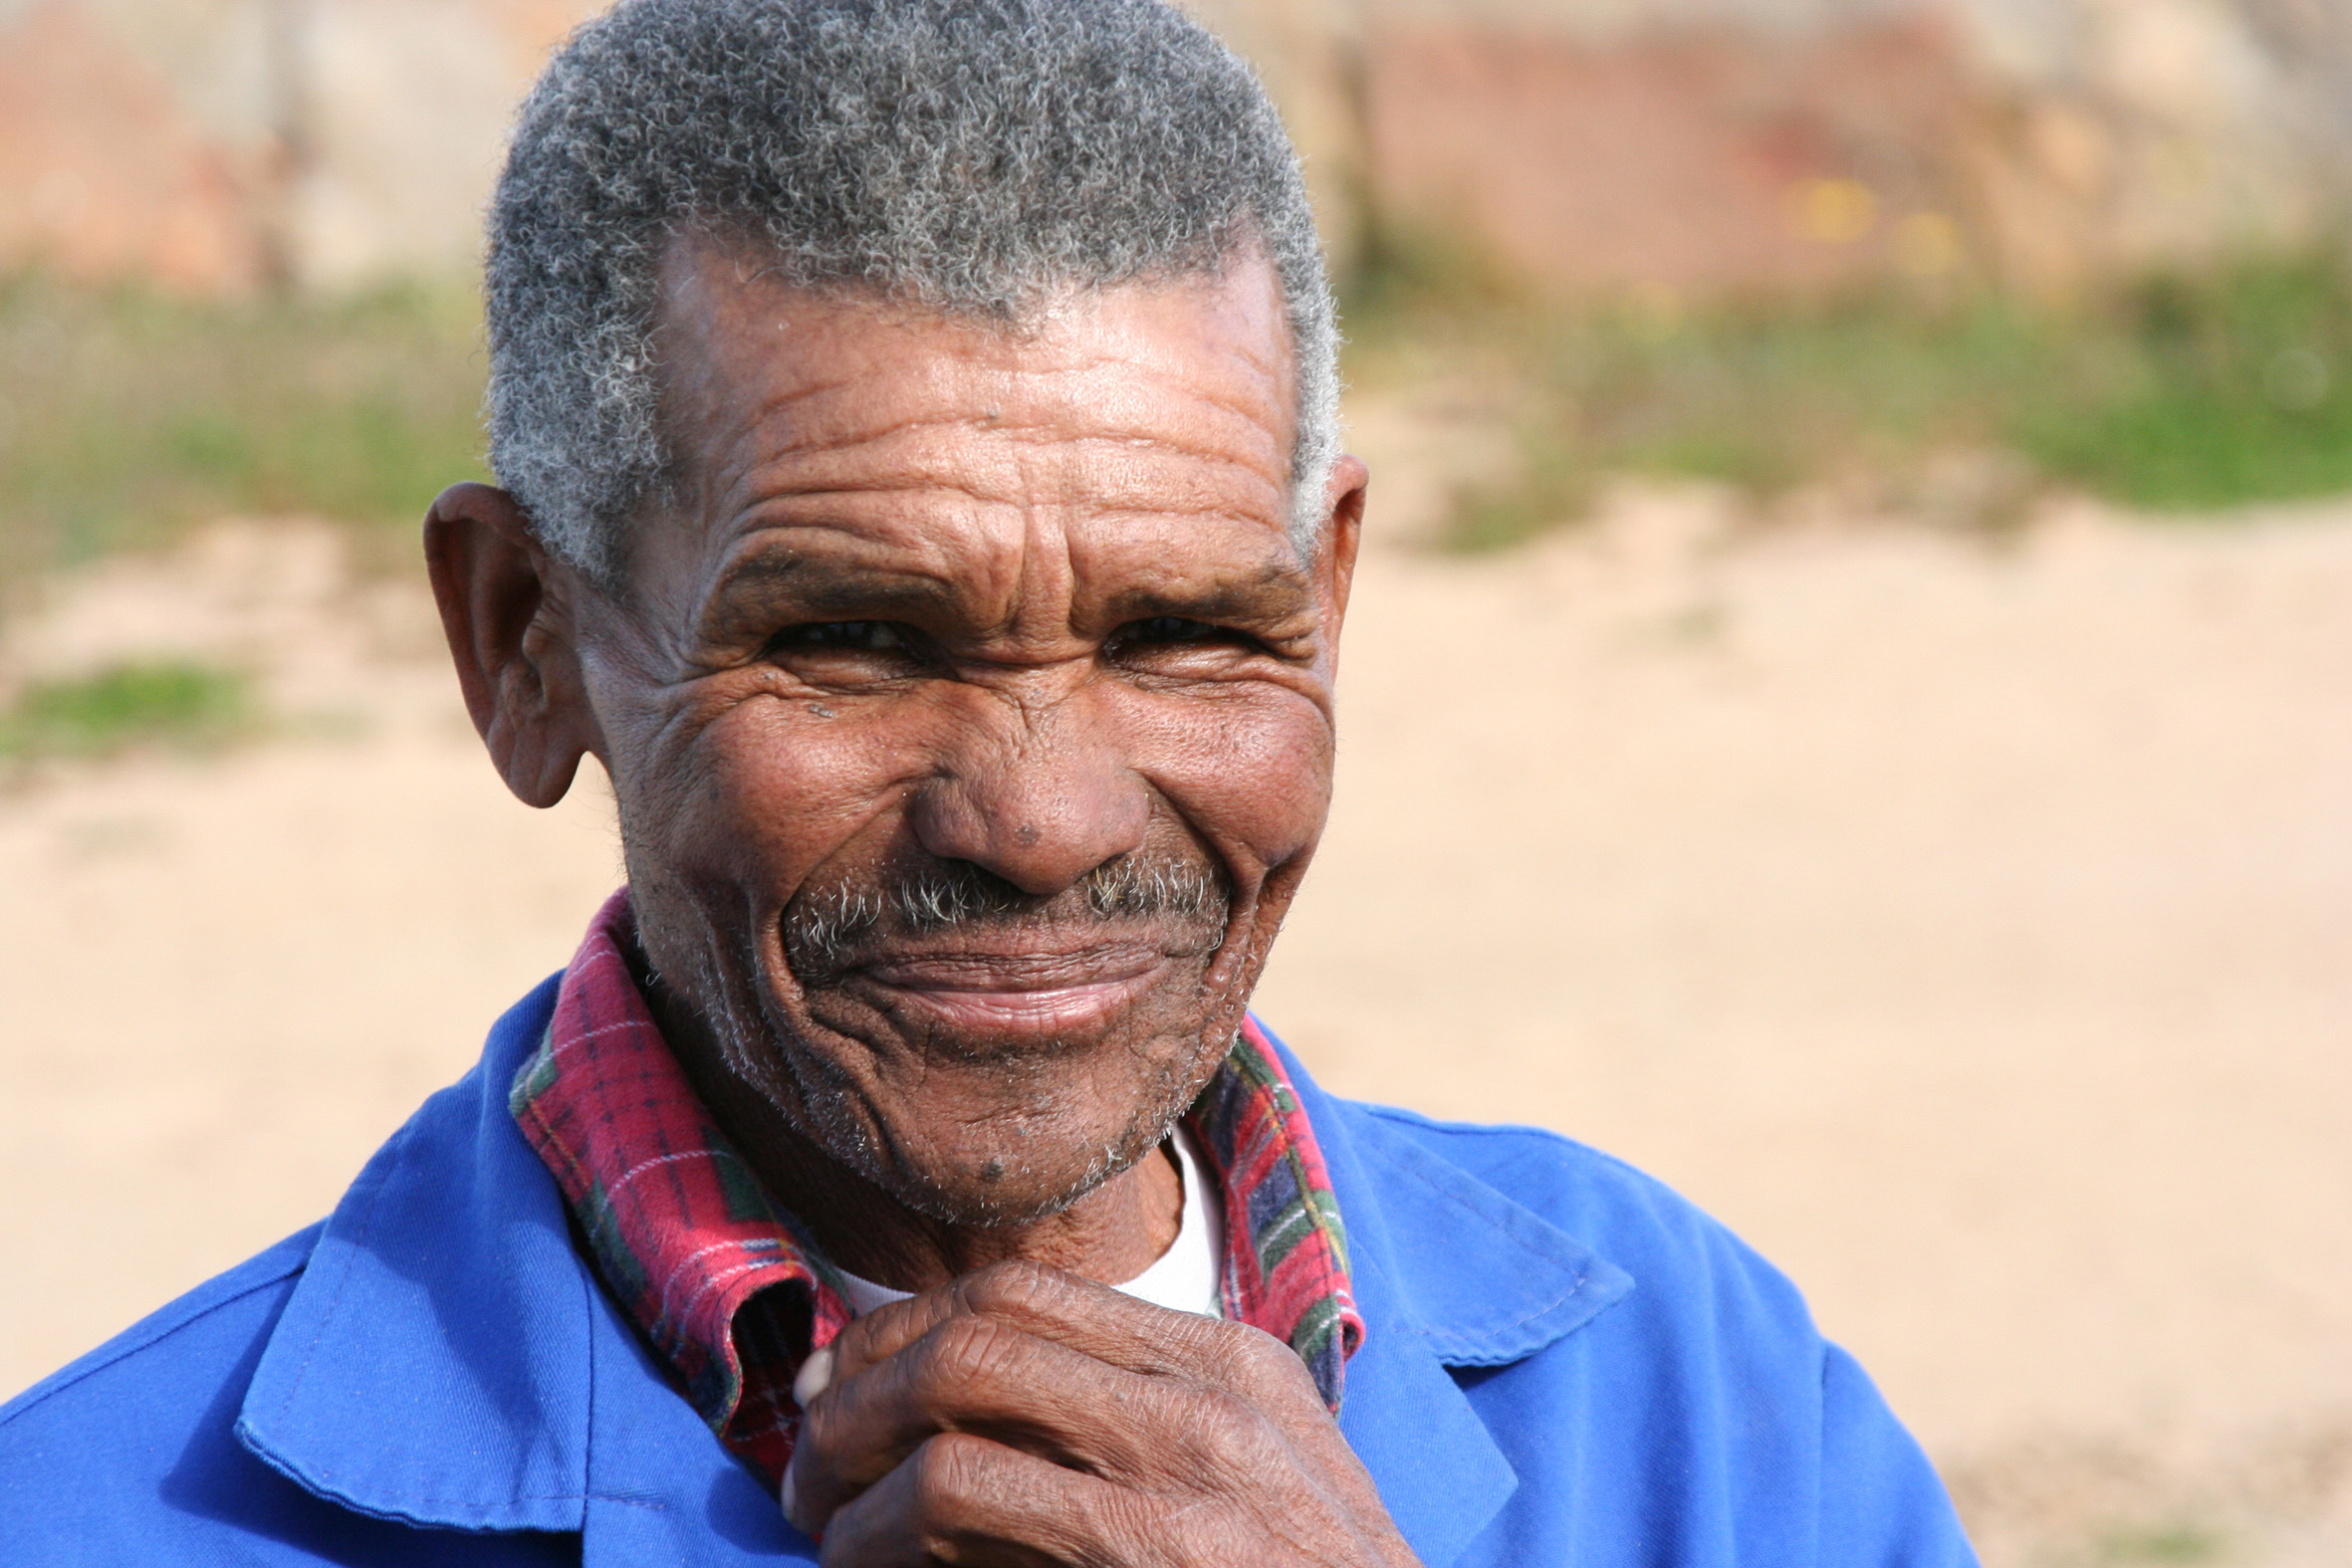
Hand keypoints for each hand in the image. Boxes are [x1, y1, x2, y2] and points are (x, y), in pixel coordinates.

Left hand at [780, 1259, 1420, 1566]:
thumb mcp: (1253, 1494)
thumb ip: (1141, 1434)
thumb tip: (963, 1420)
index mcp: (1229, 1364)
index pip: (1025, 1288)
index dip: (903, 1324)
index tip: (841, 1380)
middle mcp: (1207, 1393)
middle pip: (978, 1322)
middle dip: (860, 1378)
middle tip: (806, 1448)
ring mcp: (1183, 1471)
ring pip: (954, 1390)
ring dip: (850, 1454)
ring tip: (818, 1518)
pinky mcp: (1146, 1551)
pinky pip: (957, 1492)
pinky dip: (876, 1526)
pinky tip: (859, 1563)